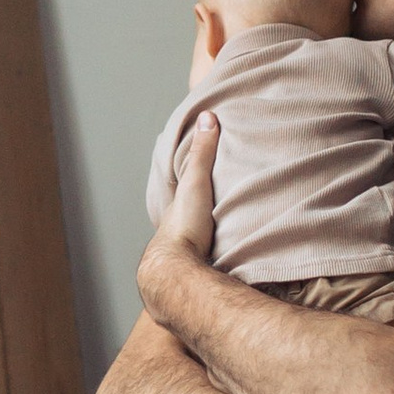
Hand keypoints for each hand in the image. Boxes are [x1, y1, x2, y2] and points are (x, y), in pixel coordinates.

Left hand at [136, 114, 219, 319]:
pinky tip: (219, 271)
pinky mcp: (192, 277)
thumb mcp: (196, 184)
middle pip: (184, 219)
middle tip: (209, 210)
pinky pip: (202, 265)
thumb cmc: (183, 227)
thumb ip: (203, 154)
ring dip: (201, 243)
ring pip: (191, 245)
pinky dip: (209, 264)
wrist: (175, 273)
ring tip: (217, 242)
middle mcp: (174, 233)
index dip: (188, 181)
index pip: (180, 190)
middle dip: (193, 216)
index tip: (195, 174)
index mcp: (174, 210)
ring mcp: (181, 257)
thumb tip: (208, 117)